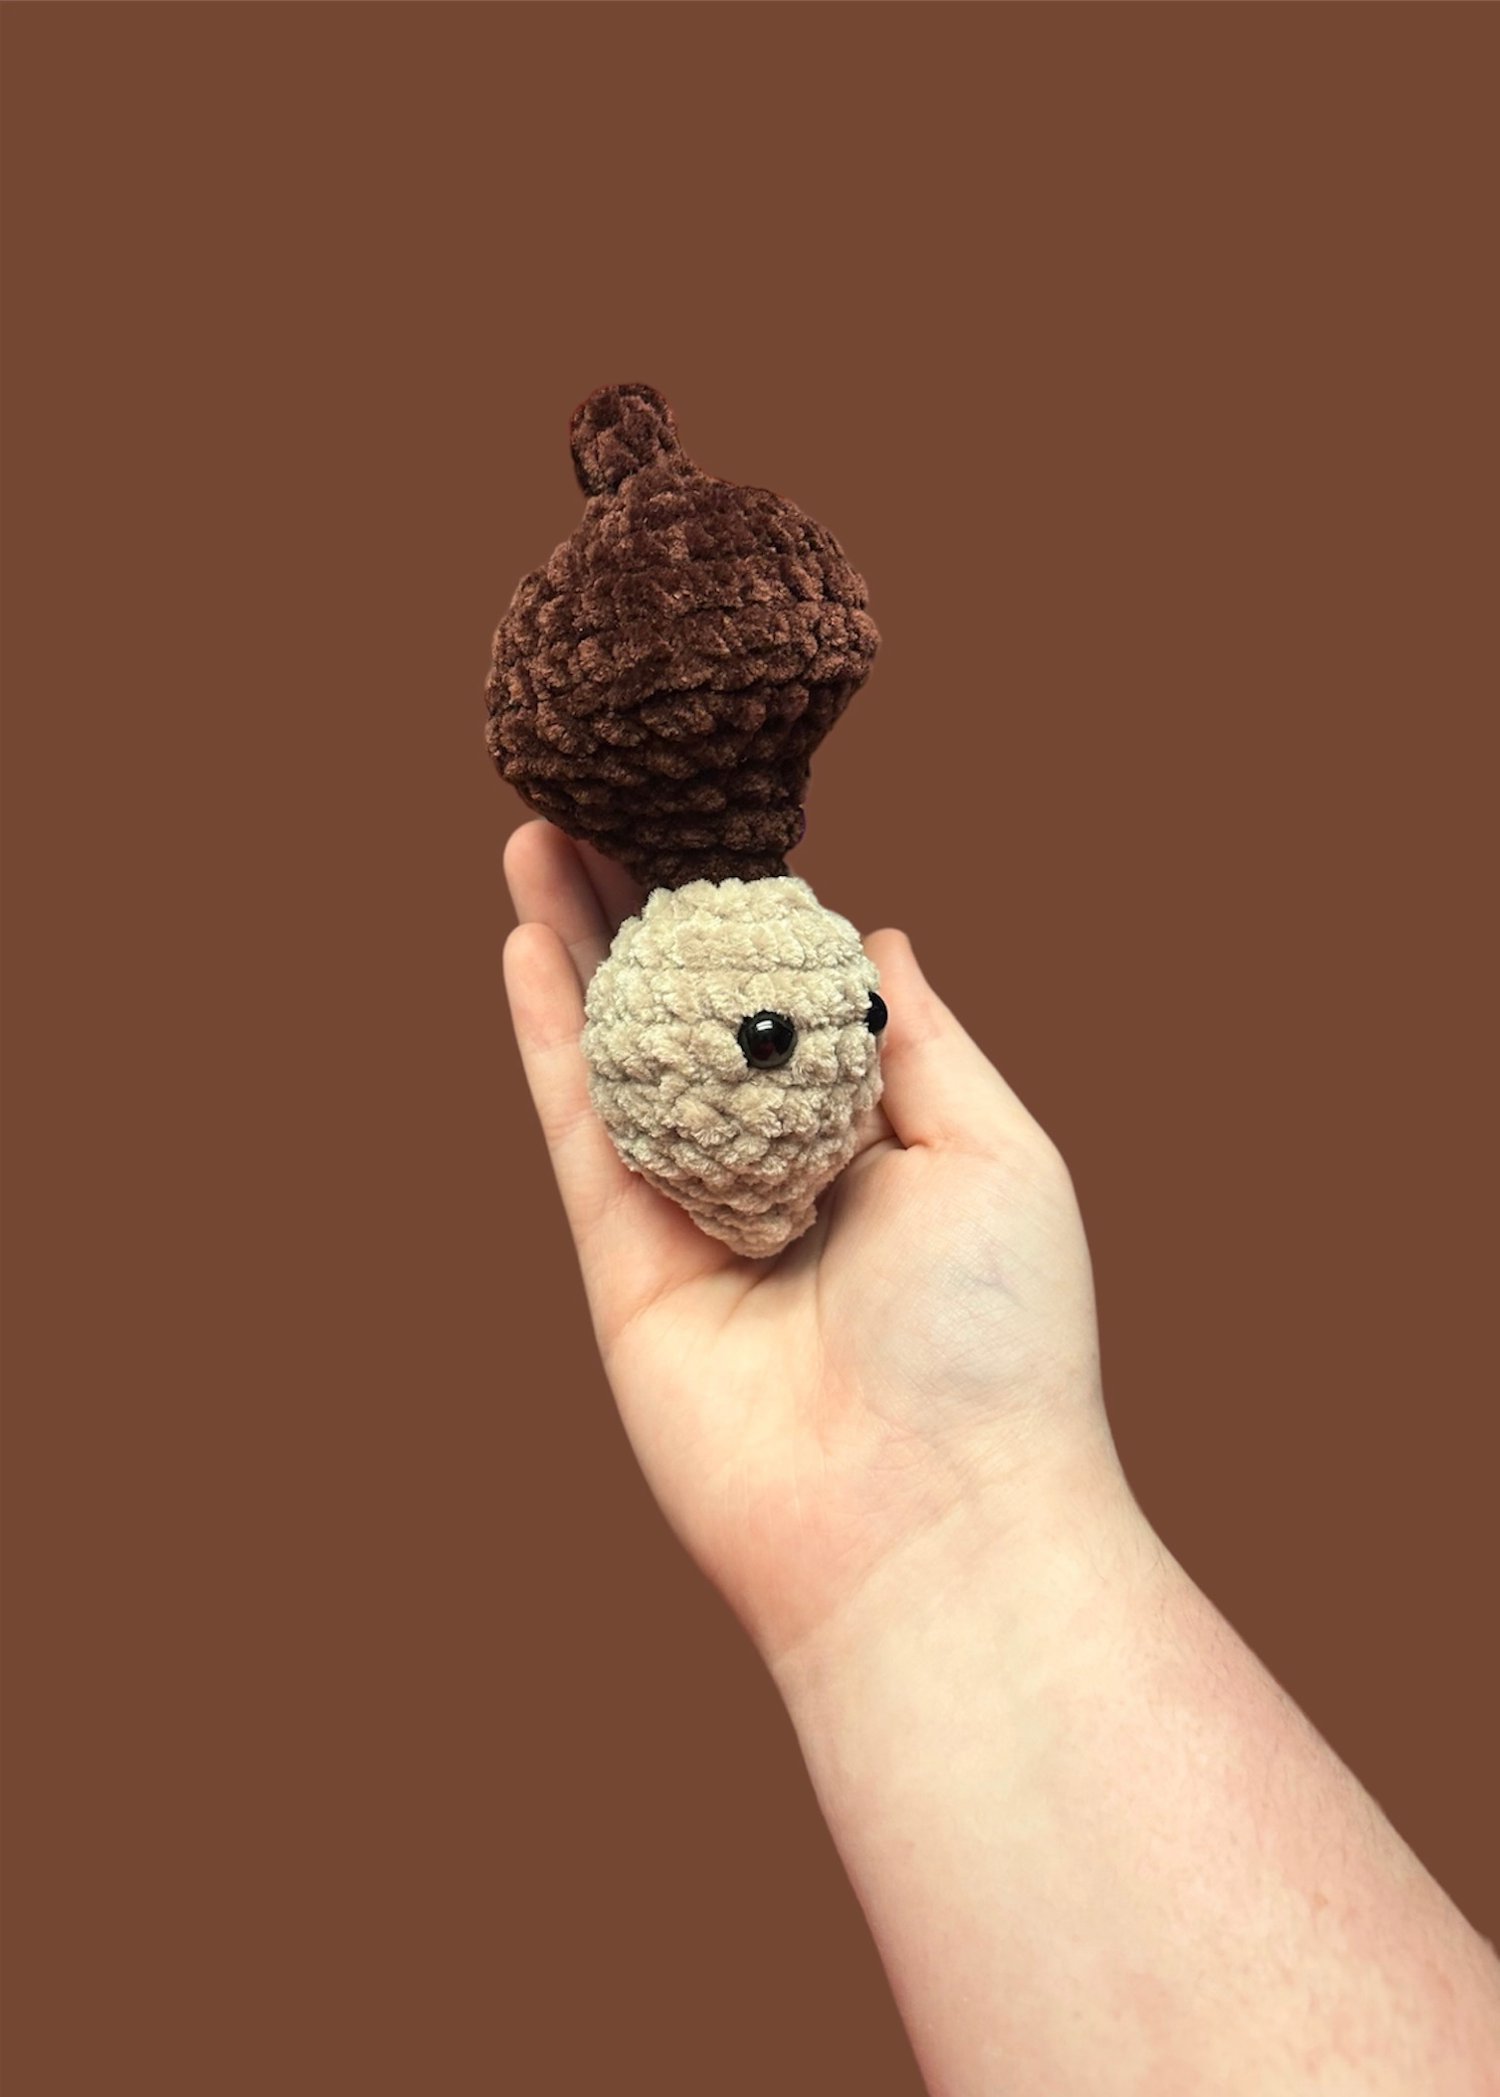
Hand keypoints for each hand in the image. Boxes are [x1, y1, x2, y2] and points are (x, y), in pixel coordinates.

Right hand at [502, 818, 1123, 1674]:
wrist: (926, 1518)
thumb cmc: (995, 1332)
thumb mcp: (994, 1146)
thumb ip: (919, 1037)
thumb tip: (879, 933)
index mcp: (879, 1141)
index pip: (800, 999)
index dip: (755, 907)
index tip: (715, 813)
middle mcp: (782, 1170)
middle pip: (695, 1012)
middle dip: (649, 909)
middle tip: (600, 803)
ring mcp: (698, 1216)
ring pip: (625, 1055)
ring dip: (578, 946)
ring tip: (538, 836)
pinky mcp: (627, 1267)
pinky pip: (581, 1129)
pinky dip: (551, 1036)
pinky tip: (525, 942)